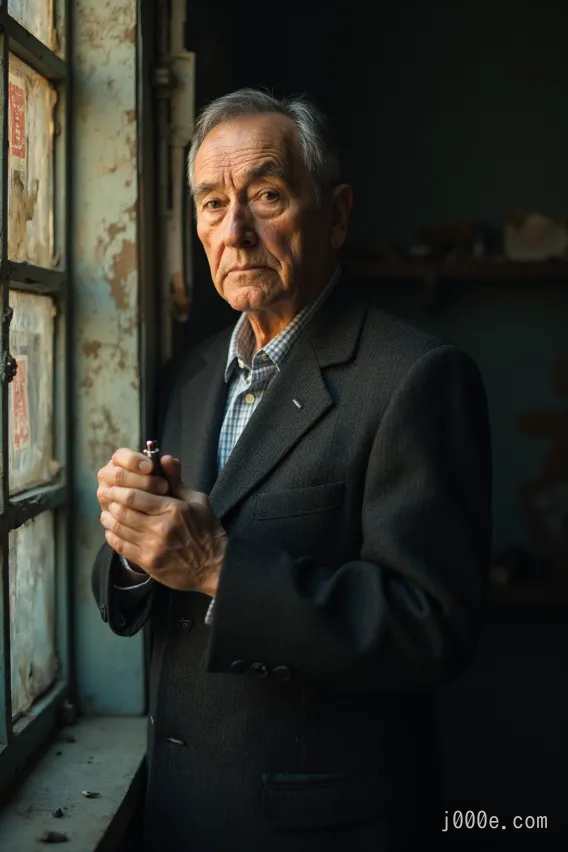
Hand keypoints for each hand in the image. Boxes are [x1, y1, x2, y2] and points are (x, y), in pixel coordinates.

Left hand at [98, 449, 225, 595]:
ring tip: (108, 512)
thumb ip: (176, 480)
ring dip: (109, 518)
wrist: (213, 565)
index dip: (120, 488)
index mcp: (173, 509)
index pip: (135, 495)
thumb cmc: (206, 529)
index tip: (116, 484)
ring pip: (119, 528)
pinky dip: (112, 536)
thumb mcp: (197, 500)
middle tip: (108, 496)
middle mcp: (161, 528)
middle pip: (123, 511)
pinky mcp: (148, 563)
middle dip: (112, 501)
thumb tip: (163, 457)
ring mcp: (153, 547)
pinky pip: (121, 547)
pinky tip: (111, 531)